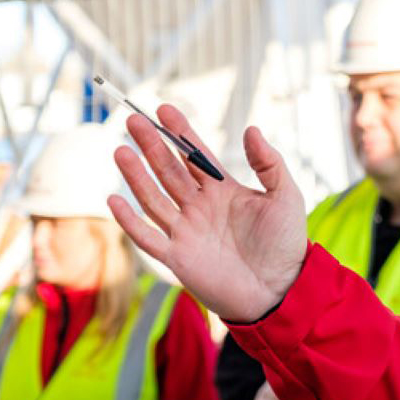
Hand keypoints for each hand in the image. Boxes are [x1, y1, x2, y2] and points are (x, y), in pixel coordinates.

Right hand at [108, 105, 306, 321]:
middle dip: (151, 146)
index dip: (180, 133)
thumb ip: (269, 163)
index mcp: (223, 191)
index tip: (164, 109)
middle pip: (169, 171)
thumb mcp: (285, 197)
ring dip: (136, 176)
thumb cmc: (285, 244)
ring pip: (154, 198)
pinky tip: (114, 199)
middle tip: (133, 120)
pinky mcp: (178, 257)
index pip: (195, 156)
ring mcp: (186, 231)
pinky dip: (130, 220)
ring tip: (121, 151)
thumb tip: (251, 128)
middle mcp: (200, 208)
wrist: (281, 290)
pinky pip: (148, 237)